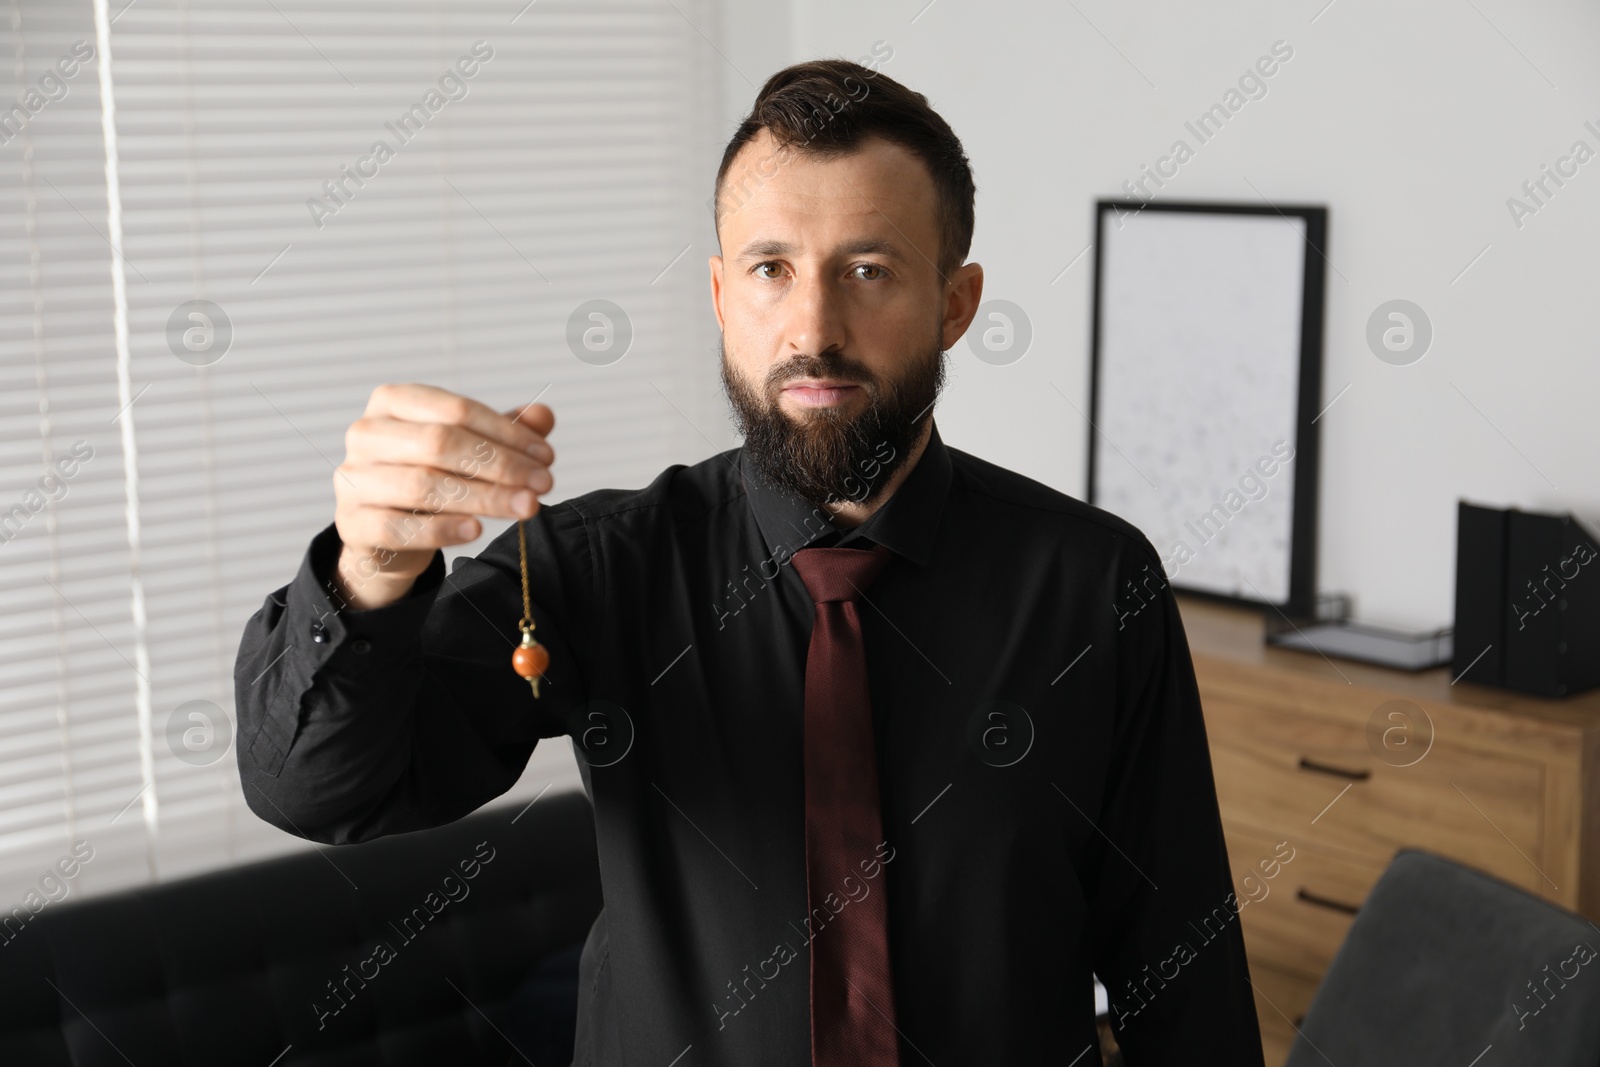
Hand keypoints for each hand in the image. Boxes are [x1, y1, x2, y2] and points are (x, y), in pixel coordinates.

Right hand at [331, 383, 554, 608]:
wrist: (382, 536)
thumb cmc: (430, 479)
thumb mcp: (468, 452)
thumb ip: (503, 433)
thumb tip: (544, 415)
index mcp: (393, 402)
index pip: (456, 411)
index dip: (507, 434)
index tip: (547, 457)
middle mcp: (367, 434)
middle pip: (440, 443)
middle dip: (501, 465)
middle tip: (543, 485)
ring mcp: (353, 479)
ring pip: (423, 485)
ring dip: (484, 498)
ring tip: (525, 508)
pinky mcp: (352, 524)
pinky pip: (399, 527)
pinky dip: (442, 529)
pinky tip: (476, 529)